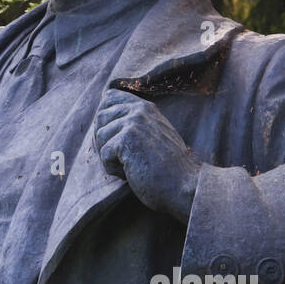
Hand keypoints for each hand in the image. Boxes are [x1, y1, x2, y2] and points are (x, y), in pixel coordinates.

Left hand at [94, 86, 199, 223]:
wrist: (185, 186)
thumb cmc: (167, 168)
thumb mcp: (153, 135)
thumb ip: (133, 123)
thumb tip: (101, 117)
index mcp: (145, 107)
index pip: (110, 97)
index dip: (105, 118)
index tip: (116, 138)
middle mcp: (139, 110)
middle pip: (100, 117)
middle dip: (104, 140)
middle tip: (124, 157)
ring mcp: (134, 122)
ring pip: (99, 136)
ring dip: (110, 157)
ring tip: (133, 165)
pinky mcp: (127, 139)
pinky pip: (104, 154)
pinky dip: (114, 169)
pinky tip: (132, 172)